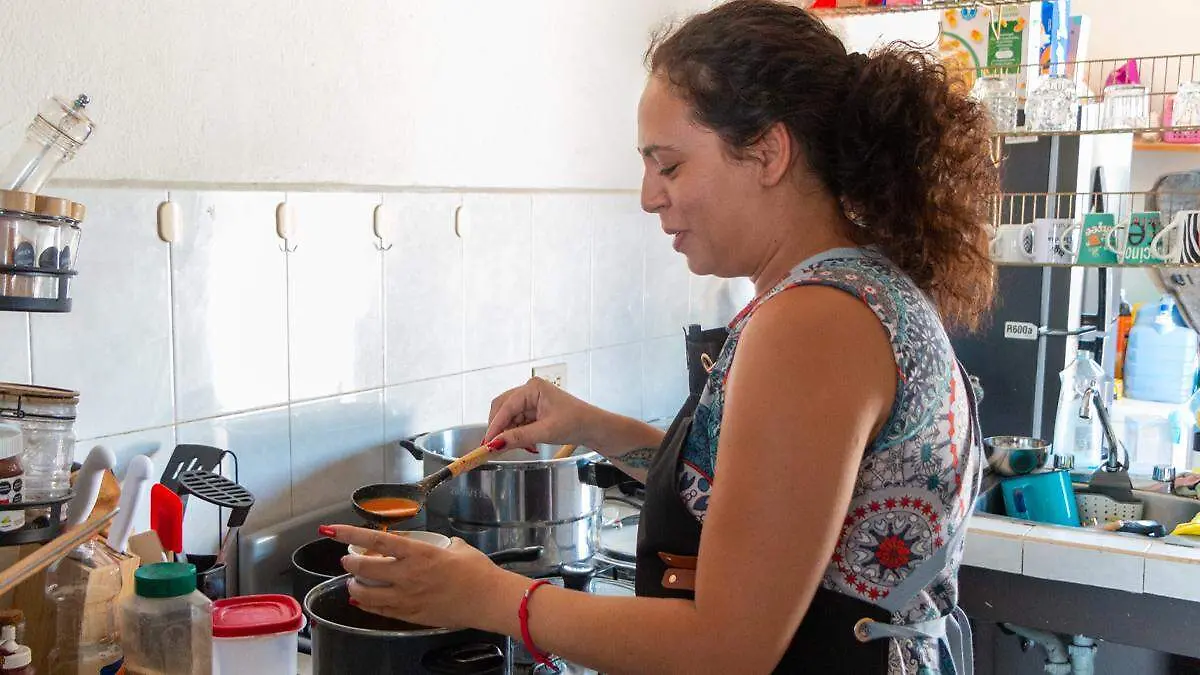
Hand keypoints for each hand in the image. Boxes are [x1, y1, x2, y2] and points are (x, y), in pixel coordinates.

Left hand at [326, 525, 504, 629]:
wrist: (489, 599)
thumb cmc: (477, 570)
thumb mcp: (456, 547)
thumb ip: (437, 545)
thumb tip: (432, 545)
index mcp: (417, 553)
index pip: (375, 540)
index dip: (349, 533)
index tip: (331, 530)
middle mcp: (407, 575)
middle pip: (364, 568)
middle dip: (350, 563)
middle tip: (348, 560)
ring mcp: (407, 598)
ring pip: (367, 594)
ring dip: (355, 587)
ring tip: (354, 583)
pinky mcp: (411, 615)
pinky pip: (381, 611)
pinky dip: (368, 605)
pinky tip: (364, 602)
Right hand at [484, 377, 601, 450]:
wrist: (595, 428)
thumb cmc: (576, 423)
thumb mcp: (546, 432)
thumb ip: (519, 437)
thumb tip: (495, 444)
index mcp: (532, 388)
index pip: (505, 406)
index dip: (495, 426)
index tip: (487, 443)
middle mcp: (529, 391)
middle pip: (502, 409)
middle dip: (500, 429)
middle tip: (495, 447)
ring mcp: (531, 400)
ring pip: (509, 417)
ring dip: (510, 433)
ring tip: (522, 447)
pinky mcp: (534, 411)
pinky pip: (517, 422)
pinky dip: (518, 435)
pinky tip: (528, 445)